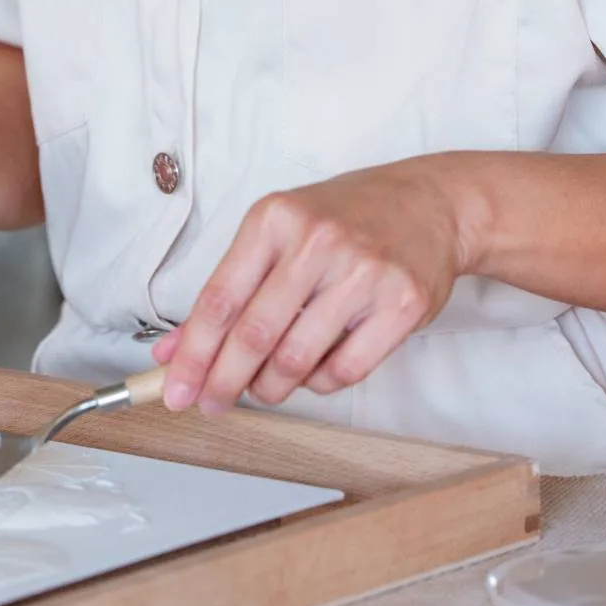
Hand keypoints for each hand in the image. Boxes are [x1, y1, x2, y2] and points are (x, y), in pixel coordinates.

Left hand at [153, 160, 462, 411]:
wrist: (431, 202)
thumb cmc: (347, 217)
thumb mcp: (280, 232)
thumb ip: (229, 289)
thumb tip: (174, 349)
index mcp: (275, 218)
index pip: (220, 299)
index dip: (192, 354)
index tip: (175, 388)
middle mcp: (317, 241)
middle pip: (254, 334)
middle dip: (223, 381)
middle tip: (211, 403)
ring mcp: (363, 272)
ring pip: (297, 359)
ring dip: (271, 387)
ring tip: (266, 387)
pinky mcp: (402, 304)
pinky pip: (344, 370)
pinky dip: (319, 383)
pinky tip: (313, 373)